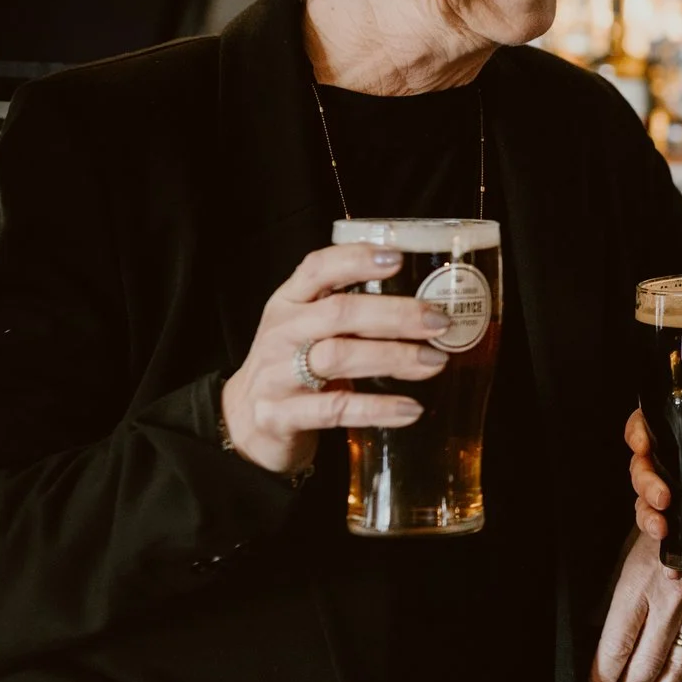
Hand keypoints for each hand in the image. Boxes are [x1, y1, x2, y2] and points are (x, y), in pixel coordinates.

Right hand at [220, 242, 454, 476]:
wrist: (243, 422)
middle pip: (339, 313)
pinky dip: (378, 408)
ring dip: (394, 358)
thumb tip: (427, 306)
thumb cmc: (292, 366)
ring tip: (435, 362)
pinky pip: (335, 410)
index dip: (356, 260)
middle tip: (439, 321)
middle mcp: (280, 333)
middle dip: (395, 314)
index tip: (398, 258)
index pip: (317, 268)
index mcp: (288, 302)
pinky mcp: (280, 416)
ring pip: (338, 357)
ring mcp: (276, 375)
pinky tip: (411, 409)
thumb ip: (351, 314)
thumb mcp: (308, 329)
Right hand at [624, 406, 681, 542]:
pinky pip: (672, 531)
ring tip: (662, 531)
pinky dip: (666, 550)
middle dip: (645, 483)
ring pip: (649, 499)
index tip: (643, 445)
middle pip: (645, 465)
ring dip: (647, 516)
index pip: (654, 421)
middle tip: (662, 499)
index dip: (638, 431)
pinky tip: (670, 566)